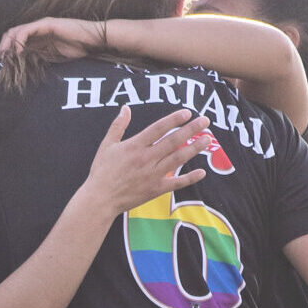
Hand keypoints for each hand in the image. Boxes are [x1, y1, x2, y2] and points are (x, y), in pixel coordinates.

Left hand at [0, 17, 108, 61]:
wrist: (94, 40)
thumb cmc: (78, 49)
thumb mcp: (53, 58)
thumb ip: (39, 60)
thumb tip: (24, 71)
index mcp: (38, 37)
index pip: (16, 41)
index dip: (7, 51)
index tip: (3, 64)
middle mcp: (37, 29)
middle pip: (12, 34)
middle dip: (4, 46)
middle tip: (1, 61)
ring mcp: (41, 25)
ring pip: (16, 31)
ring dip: (8, 44)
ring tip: (6, 57)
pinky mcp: (46, 24)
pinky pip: (27, 30)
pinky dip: (19, 41)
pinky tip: (18, 52)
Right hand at [81, 107, 209, 213]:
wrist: (100, 199)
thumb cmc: (101, 171)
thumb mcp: (107, 145)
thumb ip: (118, 125)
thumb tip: (125, 108)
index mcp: (135, 146)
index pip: (159, 128)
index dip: (174, 120)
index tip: (187, 113)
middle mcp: (147, 158)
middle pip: (173, 141)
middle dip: (191, 130)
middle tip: (205, 121)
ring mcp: (153, 174)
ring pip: (178, 159)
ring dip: (194, 148)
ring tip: (207, 139)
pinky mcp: (156, 189)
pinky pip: (176, 182)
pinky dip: (189, 178)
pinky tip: (202, 173)